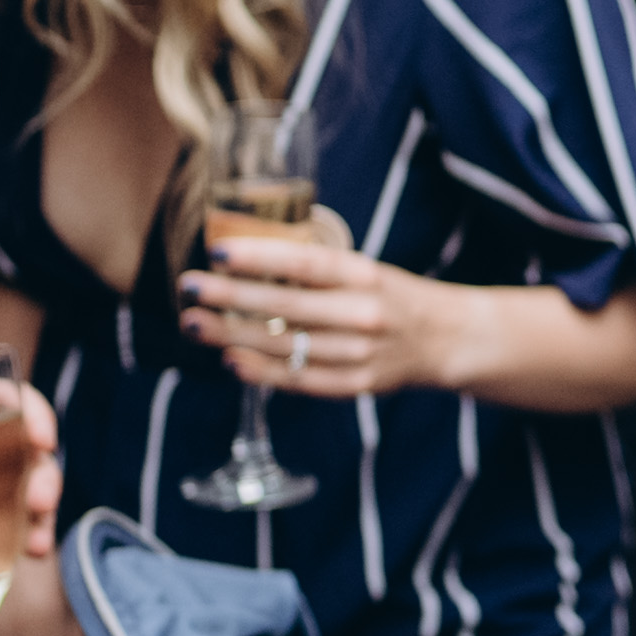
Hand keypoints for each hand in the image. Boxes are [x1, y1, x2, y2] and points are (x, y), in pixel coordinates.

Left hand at [0, 386, 62, 584]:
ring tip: (35, 539)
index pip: (3, 398)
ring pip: (32, 490)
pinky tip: (32, 552)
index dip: (30, 412)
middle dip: (45, 474)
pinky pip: (17, 527)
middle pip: (29, 450)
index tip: (41, 437)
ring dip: (44, 511)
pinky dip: (30, 539)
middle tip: (38, 499)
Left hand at [186, 229, 476, 395]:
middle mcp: (365, 314)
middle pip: (286, 307)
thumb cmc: (393, 297)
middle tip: (188, 286)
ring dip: (232, 335)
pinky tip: (230, 359)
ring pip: (285, 346)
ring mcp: (361, 354)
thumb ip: (316, 271)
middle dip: (230, 296)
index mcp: (368, 276)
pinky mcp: (356, 384)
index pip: (307, 263)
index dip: (261, 258)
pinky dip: (261, 371)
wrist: (447, 339)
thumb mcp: (366, 270)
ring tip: (193, 323)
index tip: (218, 251)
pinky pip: (299, 380)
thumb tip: (245, 262)